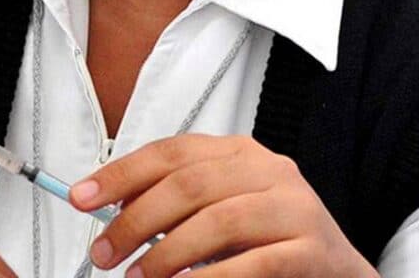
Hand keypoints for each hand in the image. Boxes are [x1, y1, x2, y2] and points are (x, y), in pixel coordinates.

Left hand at [70, 135, 377, 277]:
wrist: (337, 275)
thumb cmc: (266, 242)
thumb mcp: (217, 211)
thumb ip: (172, 204)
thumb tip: (108, 210)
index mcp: (238, 153)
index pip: (169, 153)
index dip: (120, 174)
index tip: (81, 198)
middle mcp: (269, 170)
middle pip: (188, 185)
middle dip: (135, 221)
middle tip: (104, 254)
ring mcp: (296, 207)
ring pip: (218, 221)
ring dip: (167, 254)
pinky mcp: (313, 250)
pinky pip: (254, 264)